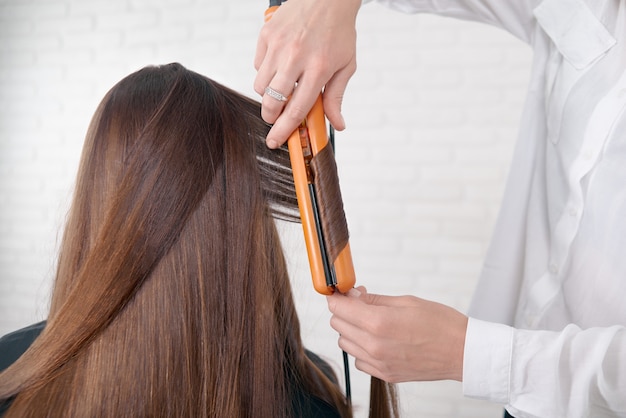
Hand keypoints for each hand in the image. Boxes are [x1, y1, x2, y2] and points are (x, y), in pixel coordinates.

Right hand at [254, 0, 360, 147]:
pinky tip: (279, 66)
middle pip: (271, 101)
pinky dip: (265, 72)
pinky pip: (257, 65)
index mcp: (318, 69)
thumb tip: (338, 125)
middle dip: (270, 117)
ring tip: (282, 88)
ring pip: (260, 86)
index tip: (274, 142)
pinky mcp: (266, 35)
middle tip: (274, 119)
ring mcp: (278, 45)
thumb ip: (337, 97)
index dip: (283, 130)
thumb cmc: (338, 31)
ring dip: (268, 95)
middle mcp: (295, 57)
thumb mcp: (346, 66)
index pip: (296, 109)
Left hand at [327, 287, 467, 382]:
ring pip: (345, 343)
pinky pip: (359, 360)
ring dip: (351, 330)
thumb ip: (374, 299)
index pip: (339, 308)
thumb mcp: (406, 301)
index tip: (340, 292)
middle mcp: (374, 345)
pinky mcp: (385, 374)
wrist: (463, 353)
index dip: (336, 297)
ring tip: (371, 322)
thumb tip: (353, 295)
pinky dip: (362, 349)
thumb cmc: (441, 323)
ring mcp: (379, 363)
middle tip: (361, 302)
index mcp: (379, 322)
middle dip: (345, 311)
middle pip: (338, 325)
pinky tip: (378, 340)